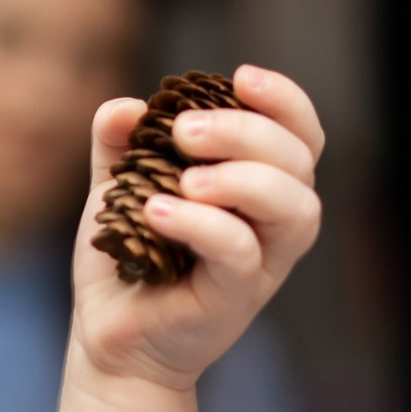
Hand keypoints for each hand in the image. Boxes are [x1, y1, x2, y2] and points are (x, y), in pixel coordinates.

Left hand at [68, 64, 324, 390]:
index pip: (300, 135)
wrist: (110, 334)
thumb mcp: (119, 188)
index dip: (283, 100)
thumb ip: (119, 144)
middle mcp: (274, 224)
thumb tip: (124, 107)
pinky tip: (157, 210)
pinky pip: (240, 253)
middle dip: (247, 131)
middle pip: (299, 162)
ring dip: (243, 178)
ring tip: (184, 176)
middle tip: (185, 130)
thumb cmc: (131, 257)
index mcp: (261, 188)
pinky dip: (203, 224)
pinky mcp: (235, 298)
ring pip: (294, 209)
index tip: (239, 77)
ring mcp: (263, 264)